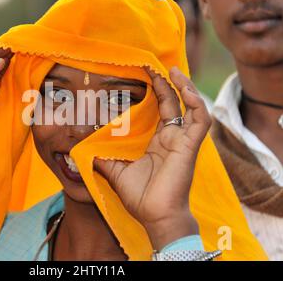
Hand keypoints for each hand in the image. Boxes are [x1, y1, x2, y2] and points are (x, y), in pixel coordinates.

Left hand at [94, 67, 210, 249]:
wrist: (155, 217)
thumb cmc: (140, 196)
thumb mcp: (115, 170)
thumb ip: (102, 157)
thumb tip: (81, 148)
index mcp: (158, 140)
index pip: (160, 108)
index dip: (155, 90)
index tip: (144, 73)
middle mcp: (172, 136)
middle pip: (173, 102)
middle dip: (166, 82)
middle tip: (155, 65)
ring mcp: (183, 140)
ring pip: (191, 106)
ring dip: (184, 87)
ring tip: (173, 70)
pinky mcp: (190, 145)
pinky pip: (200, 119)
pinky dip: (196, 102)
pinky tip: (185, 89)